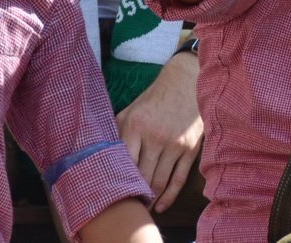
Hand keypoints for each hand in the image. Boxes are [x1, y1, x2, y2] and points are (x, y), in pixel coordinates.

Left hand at [116, 52, 202, 210]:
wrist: (186, 81)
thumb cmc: (154, 99)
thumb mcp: (131, 110)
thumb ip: (116, 132)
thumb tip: (99, 155)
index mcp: (136, 126)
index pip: (123, 163)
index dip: (118, 182)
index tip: (112, 195)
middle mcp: (155, 136)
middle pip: (142, 177)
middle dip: (134, 195)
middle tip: (126, 207)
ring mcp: (174, 143)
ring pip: (159, 182)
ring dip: (150, 200)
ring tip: (141, 209)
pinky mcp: (190, 148)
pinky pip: (178, 179)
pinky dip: (169, 197)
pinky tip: (161, 206)